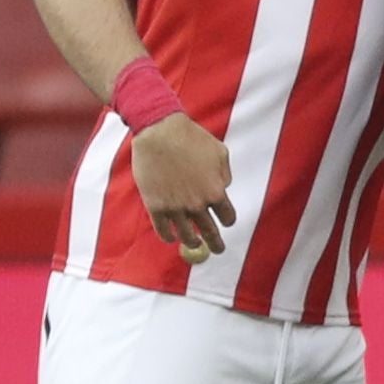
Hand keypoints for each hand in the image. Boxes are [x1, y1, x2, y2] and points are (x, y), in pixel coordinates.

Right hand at [131, 115, 235, 261]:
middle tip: (219, 250)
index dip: (227, 221)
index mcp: (216, 192)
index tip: (225, 222)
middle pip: (210, 232)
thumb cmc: (191, 138)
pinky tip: (172, 239)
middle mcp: (197, 204)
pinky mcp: (155, 206)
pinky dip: (169, 237)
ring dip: (193, 242)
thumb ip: (225, 174)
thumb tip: (223, 188)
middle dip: (216, 244)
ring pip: (187, 235)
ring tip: (195, 244)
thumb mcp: (220, 153)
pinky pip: (163, 230)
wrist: (159, 133)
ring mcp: (175, 207)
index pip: (228, 217)